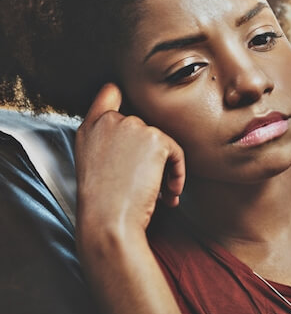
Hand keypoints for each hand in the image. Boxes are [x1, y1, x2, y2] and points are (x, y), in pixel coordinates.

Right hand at [75, 83, 185, 237]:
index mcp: (89, 128)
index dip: (125, 98)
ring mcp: (132, 126)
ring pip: (162, 142)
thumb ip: (110, 142)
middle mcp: (109, 121)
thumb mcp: (95, 165)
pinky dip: (178, 174)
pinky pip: (177, 153)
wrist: (109, 220)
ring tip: (161, 194)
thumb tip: (140, 142)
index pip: (110, 93)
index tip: (135, 116)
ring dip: (166, 169)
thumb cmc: (103, 204)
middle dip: (151, 156)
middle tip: (151, 184)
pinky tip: (170, 193)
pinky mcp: (154, 137)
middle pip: (144, 126)